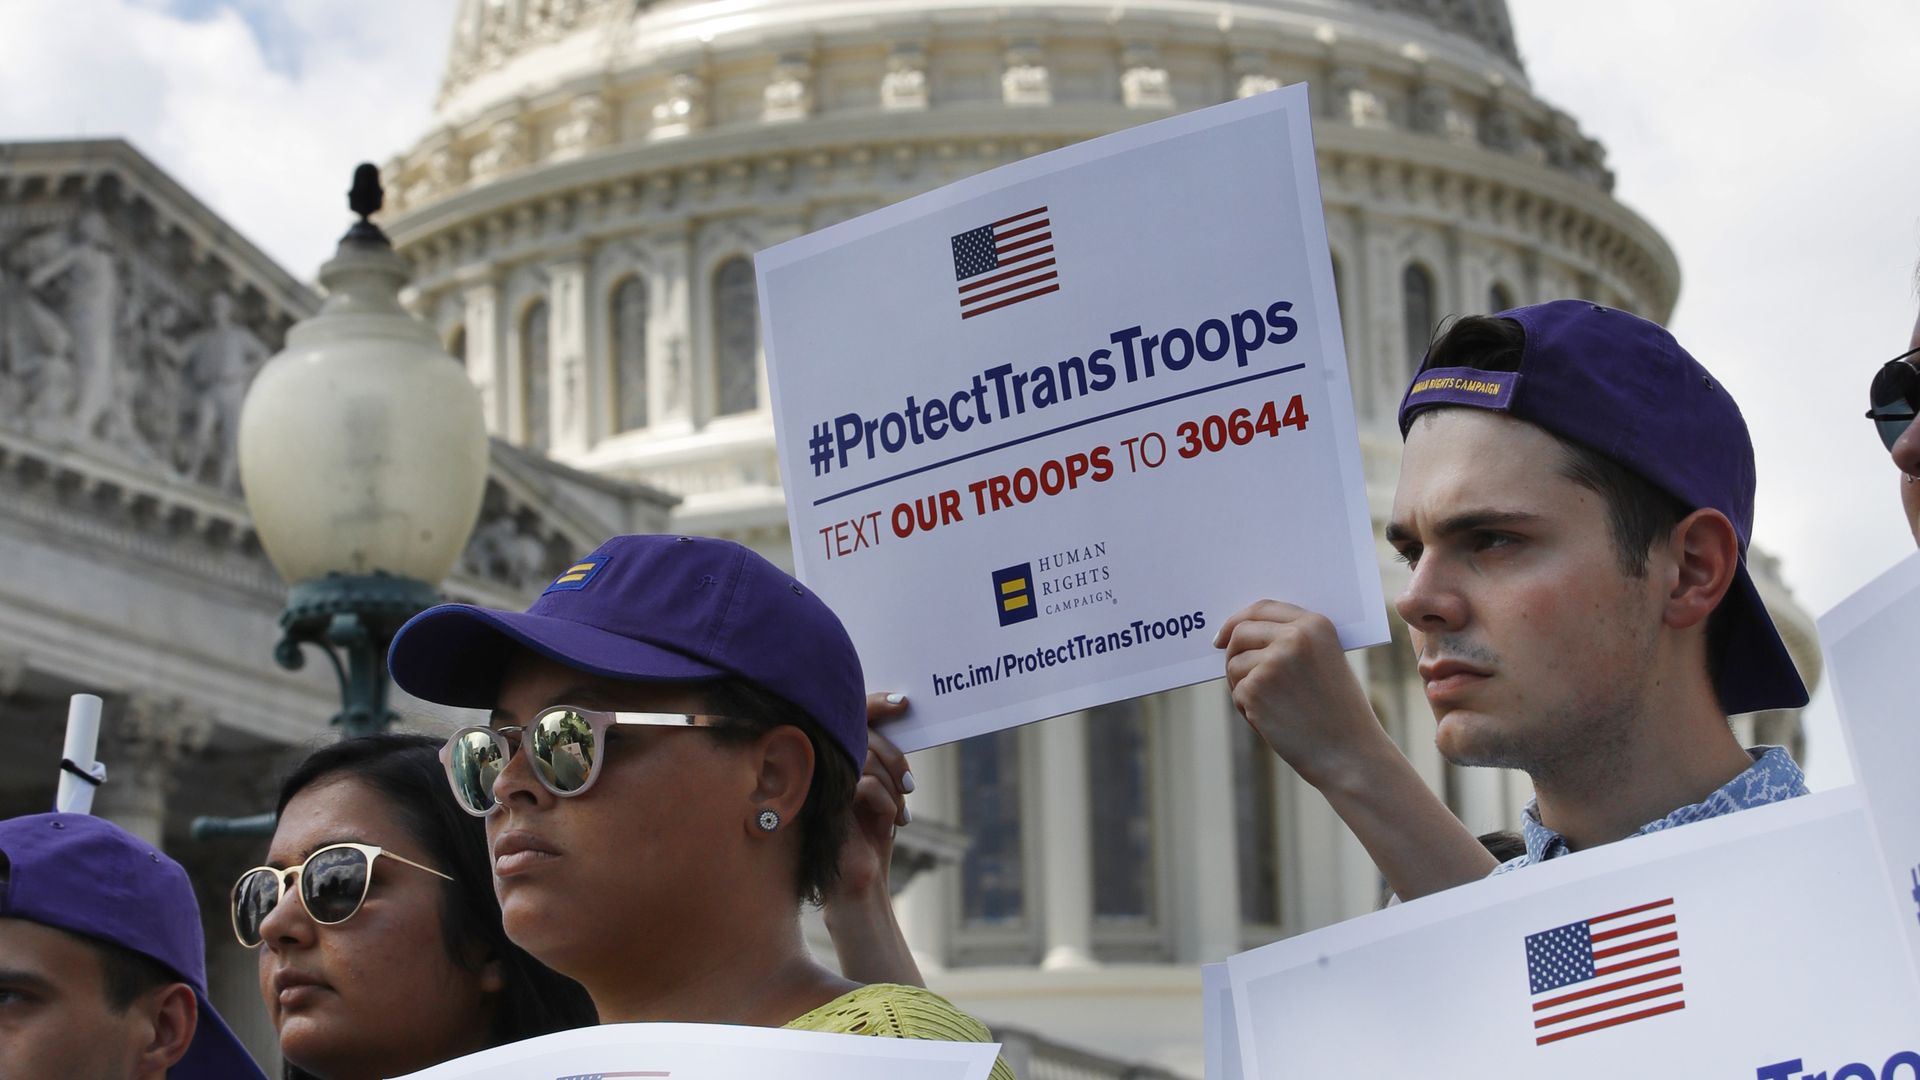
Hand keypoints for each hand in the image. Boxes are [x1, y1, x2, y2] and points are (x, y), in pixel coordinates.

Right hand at [821, 692, 923, 987]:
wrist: (859, 885)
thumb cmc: (870, 840)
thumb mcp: (880, 793)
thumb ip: (879, 761)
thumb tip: (900, 717)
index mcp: (831, 760)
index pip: (851, 716)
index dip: (875, 702)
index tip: (903, 702)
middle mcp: (820, 768)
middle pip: (863, 734)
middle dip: (895, 758)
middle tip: (909, 786)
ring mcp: (820, 784)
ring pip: (868, 760)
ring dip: (894, 788)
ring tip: (900, 813)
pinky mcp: (826, 804)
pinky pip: (867, 786)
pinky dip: (888, 805)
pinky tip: (892, 826)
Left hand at [1214, 599, 1395, 787]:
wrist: (1349, 753)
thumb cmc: (1337, 712)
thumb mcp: (1325, 662)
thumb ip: (1292, 642)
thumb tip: (1240, 635)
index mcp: (1315, 624)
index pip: (1263, 608)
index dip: (1236, 620)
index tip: (1222, 636)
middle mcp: (1294, 637)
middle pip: (1240, 632)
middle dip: (1232, 653)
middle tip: (1238, 676)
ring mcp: (1273, 661)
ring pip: (1235, 665)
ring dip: (1243, 687)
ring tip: (1273, 708)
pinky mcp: (1255, 688)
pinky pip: (1237, 691)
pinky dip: (1247, 709)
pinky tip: (1274, 722)